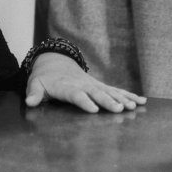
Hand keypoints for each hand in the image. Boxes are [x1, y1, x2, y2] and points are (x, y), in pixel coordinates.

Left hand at [25, 53, 145, 114]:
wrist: (55, 61)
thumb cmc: (44, 77)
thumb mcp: (35, 84)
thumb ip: (34, 93)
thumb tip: (29, 102)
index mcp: (67, 87)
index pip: (76, 94)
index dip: (84, 101)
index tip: (93, 109)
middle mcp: (83, 85)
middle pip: (97, 93)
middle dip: (109, 101)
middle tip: (120, 109)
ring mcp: (94, 84)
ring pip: (110, 92)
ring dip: (123, 99)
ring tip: (134, 107)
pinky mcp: (101, 86)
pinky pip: (117, 91)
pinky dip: (129, 95)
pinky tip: (141, 102)